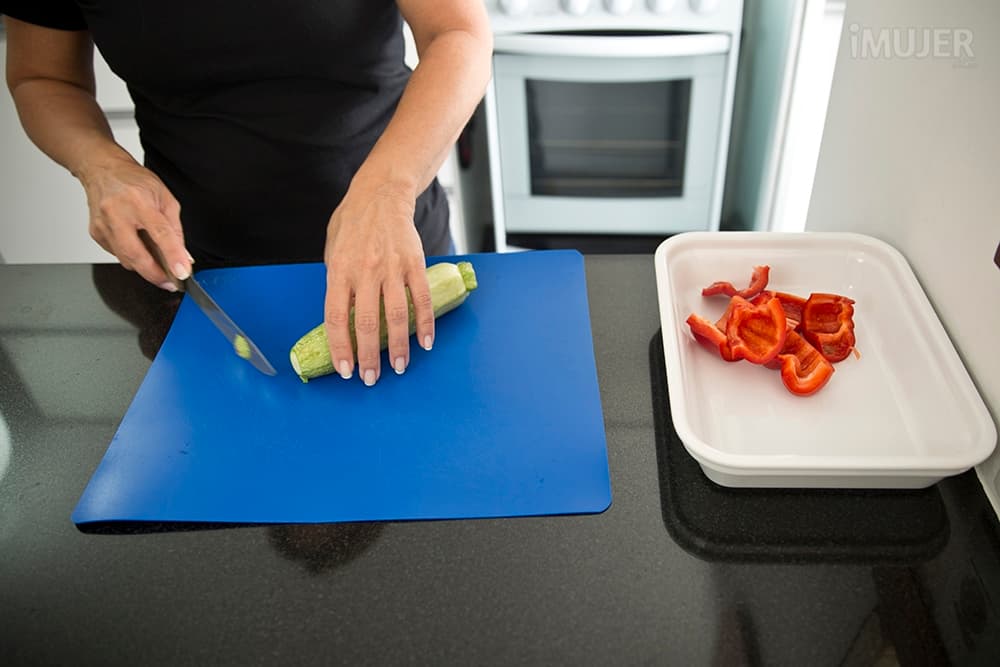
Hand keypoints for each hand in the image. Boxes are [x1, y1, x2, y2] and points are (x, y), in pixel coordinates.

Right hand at [79, 154, 192, 289]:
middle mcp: (117, 214)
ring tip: (159, 267)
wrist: (102, 169)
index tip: (182, 272)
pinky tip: (139, 250)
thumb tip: (183, 256)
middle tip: (170, 283)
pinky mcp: (96, 234)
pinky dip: (132, 258)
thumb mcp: (165, 197)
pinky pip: (117, 255)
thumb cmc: (134, 181)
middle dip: (155, 275)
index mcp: (138, 202)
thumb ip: (175, 228)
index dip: (172, 256)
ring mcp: (102, 225)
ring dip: (145, 268)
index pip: (160, 233)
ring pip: (126, 259)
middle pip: (136, 254)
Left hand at [323, 183, 433, 386]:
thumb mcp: (331, 249)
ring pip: (396, 316)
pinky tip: (425, 342)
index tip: (345, 369)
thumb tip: (343, 313)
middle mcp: (365, 271)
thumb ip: (336, 281)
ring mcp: (392, 268)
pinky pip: (421, 298)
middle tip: (371, 378)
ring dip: (399, 347)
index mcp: (339, 270)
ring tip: (400, 368)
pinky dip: (425, 323)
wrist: (381, 193)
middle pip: (368, 324)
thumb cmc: (352, 222)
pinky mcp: (414, 264)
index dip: (340, 347)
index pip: (337, 317)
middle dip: (369, 356)